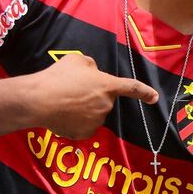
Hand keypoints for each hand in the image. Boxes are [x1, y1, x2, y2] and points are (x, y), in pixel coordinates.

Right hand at [30, 53, 158, 138]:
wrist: (38, 100)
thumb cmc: (57, 77)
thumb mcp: (76, 60)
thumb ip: (91, 66)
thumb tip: (93, 73)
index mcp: (107, 86)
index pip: (132, 87)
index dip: (145, 92)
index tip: (154, 98)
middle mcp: (106, 105)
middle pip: (104, 100)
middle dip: (94, 96)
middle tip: (73, 90)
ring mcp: (96, 121)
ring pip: (94, 114)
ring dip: (84, 109)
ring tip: (64, 102)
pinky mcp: (84, 133)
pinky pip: (84, 126)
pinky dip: (76, 122)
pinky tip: (63, 115)